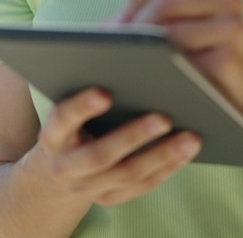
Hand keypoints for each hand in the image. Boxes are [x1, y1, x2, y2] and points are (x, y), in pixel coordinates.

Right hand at [31, 86, 201, 206]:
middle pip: (99, 155)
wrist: (58, 168)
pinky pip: (143, 186)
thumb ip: (88, 80)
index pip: (62, 119)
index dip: (82, 107)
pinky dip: (168, 168)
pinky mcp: (111, 198)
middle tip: (164, 116)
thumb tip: (124, 45)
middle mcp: (65, 167)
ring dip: (161, 155)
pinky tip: (188, 150)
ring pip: (127, 174)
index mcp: (52, 136)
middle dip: (133, 136)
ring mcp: (88, 188)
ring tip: (191, 136)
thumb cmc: (74, 120)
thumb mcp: (69, 102)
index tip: (105, 92)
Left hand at [115, 0, 242, 105]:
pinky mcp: (232, 55)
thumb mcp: (174, 33)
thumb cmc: (202, 60)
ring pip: (172, 29)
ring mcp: (232, 23)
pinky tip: (149, 78)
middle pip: (163, 0)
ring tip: (125, 63)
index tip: (117, 27)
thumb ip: (143, 21)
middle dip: (134, 26)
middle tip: (114, 49)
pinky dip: (161, 67)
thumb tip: (102, 29)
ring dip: (143, 48)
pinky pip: (185, 58)